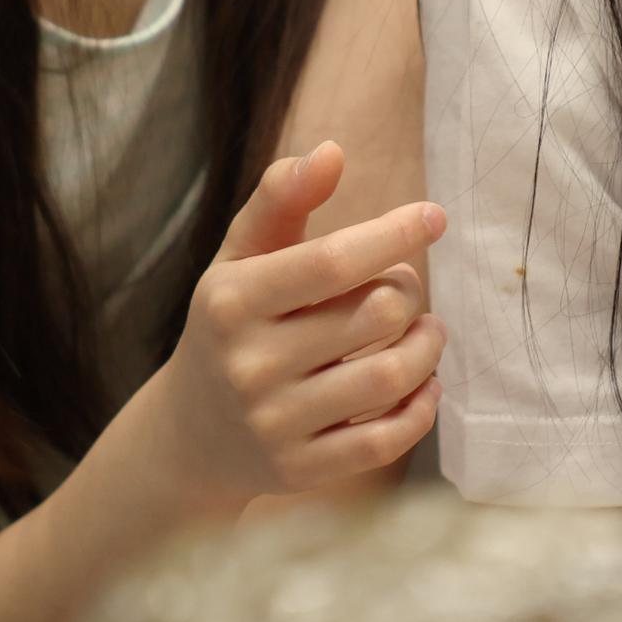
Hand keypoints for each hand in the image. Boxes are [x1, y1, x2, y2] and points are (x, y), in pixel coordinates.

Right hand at [156, 143, 445, 505]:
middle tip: (403, 288)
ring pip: (389, 378)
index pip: (331, 261)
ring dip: (427, 347)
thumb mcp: (238, 260)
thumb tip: (331, 150)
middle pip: (374, 316)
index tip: (434, 216)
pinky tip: (425, 385)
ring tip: (426, 331)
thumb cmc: (229, 327)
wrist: (187, 435)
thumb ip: (281, 201)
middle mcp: (248, 364)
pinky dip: (422, 409)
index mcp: (231, 301)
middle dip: (406, 292)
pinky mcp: (299, 470)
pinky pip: (384, 440)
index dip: (393, 234)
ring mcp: (273, 423)